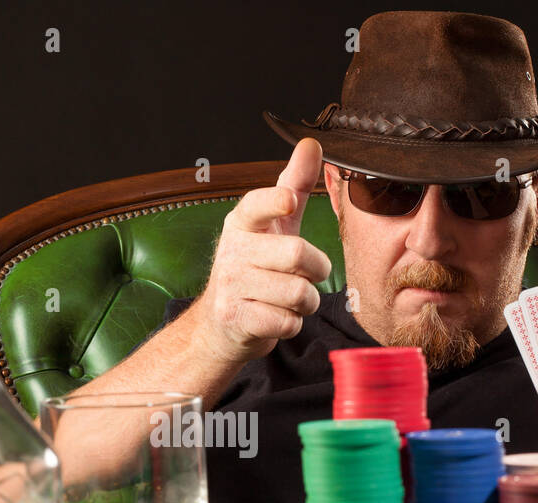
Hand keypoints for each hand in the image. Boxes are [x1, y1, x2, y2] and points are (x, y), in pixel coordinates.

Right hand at [191, 138, 332, 364]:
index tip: (289, 202)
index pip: (256, 205)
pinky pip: (287, 321)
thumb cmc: (255, 270)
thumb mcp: (274, 226)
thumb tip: (312, 143)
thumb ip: (294, 185)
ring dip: (306, 301)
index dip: (276, 202)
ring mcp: (231, 286)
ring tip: (293, 299)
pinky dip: (293, 323)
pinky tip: (278, 317)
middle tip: (309, 274)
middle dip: (316, 269)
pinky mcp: (236, 319)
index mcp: (242, 223)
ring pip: (297, 292)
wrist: (220, 325)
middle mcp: (232, 251)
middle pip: (296, 254)